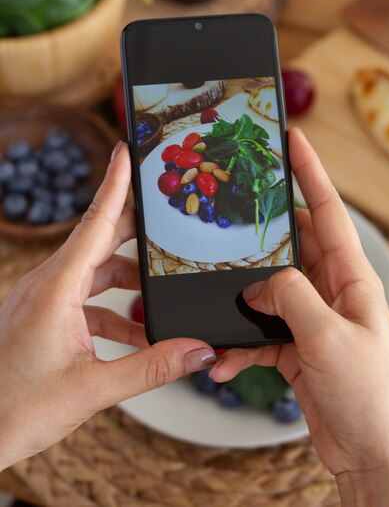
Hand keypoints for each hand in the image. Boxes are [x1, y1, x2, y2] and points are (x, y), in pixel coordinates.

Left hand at [0, 141, 215, 469]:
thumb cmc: (16, 410)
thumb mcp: (93, 390)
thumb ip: (152, 367)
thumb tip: (198, 351)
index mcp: (55, 290)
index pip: (94, 223)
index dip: (114, 184)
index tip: (127, 151)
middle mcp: (45, 285)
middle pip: (98, 241)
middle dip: (135, 236)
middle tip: (167, 228)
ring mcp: (41, 299)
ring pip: (92, 271)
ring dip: (126, 283)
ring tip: (156, 302)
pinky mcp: (41, 315)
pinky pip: (82, 297)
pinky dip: (110, 308)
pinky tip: (131, 333)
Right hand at [210, 128, 388, 505]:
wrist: (374, 456)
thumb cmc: (371, 397)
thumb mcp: (328, 336)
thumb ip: (290, 297)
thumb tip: (260, 284)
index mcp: (351, 278)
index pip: (326, 212)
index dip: (310, 173)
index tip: (292, 140)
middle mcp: (332, 293)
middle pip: (290, 248)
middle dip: (259, 240)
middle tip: (229, 224)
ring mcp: (313, 320)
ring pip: (269, 294)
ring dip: (243, 305)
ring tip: (220, 312)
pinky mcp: (297, 348)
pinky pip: (262, 334)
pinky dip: (242, 344)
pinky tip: (226, 360)